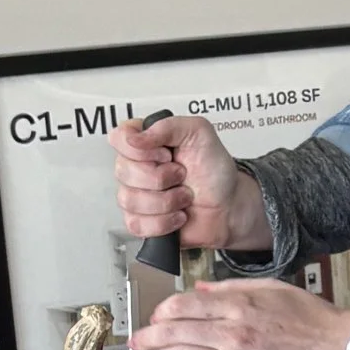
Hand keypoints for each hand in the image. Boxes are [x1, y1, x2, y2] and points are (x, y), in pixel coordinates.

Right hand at [113, 114, 267, 255]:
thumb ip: (168, 125)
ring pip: (129, 199)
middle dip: (161, 178)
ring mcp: (137, 194)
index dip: (142, 150)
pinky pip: (136, 224)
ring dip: (166, 201)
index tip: (166, 154)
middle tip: (182, 175)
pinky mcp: (141, 220)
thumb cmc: (215, 170)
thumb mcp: (199, 133)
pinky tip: (177, 215)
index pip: (119, 138)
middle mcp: (137, 166)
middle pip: (123, 171)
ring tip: (184, 196)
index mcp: (146, 141)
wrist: (229, 206)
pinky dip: (163, 222)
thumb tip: (135, 137)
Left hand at [128, 279, 349, 349]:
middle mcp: (235, 333)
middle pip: (176, 333)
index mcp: (239, 305)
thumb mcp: (272, 289)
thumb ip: (232, 290)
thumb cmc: (312, 319)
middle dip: (148, 339)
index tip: (155, 318)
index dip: (161, 312)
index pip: (184, 305)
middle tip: (134, 344)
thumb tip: (200, 291)